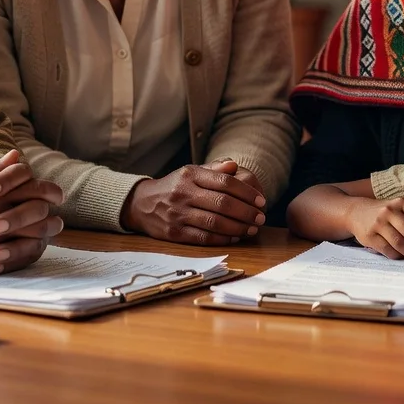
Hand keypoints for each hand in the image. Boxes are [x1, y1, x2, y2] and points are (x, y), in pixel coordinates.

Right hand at [0, 150, 63, 274]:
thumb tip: (17, 155)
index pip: (28, 182)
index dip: (46, 188)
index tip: (55, 194)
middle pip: (36, 207)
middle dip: (51, 209)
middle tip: (56, 211)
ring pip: (33, 233)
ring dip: (47, 231)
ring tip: (52, 229)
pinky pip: (18, 255)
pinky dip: (29, 250)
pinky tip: (35, 247)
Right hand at [120, 160, 266, 245]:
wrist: (142, 204)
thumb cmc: (174, 187)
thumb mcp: (191, 172)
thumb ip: (213, 169)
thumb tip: (234, 165)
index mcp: (190, 175)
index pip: (224, 182)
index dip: (246, 192)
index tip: (261, 200)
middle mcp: (183, 193)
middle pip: (222, 203)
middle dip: (246, 212)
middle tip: (261, 217)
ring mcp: (178, 214)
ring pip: (215, 222)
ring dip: (238, 227)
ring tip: (252, 228)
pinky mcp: (174, 233)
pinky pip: (204, 237)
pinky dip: (223, 238)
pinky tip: (235, 237)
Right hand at [347, 197, 403, 259]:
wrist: (356, 212)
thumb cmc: (386, 212)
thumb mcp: (399, 207)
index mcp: (400, 203)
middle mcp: (389, 211)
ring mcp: (378, 223)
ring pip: (398, 242)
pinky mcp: (369, 235)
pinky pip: (386, 249)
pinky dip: (396, 255)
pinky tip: (401, 257)